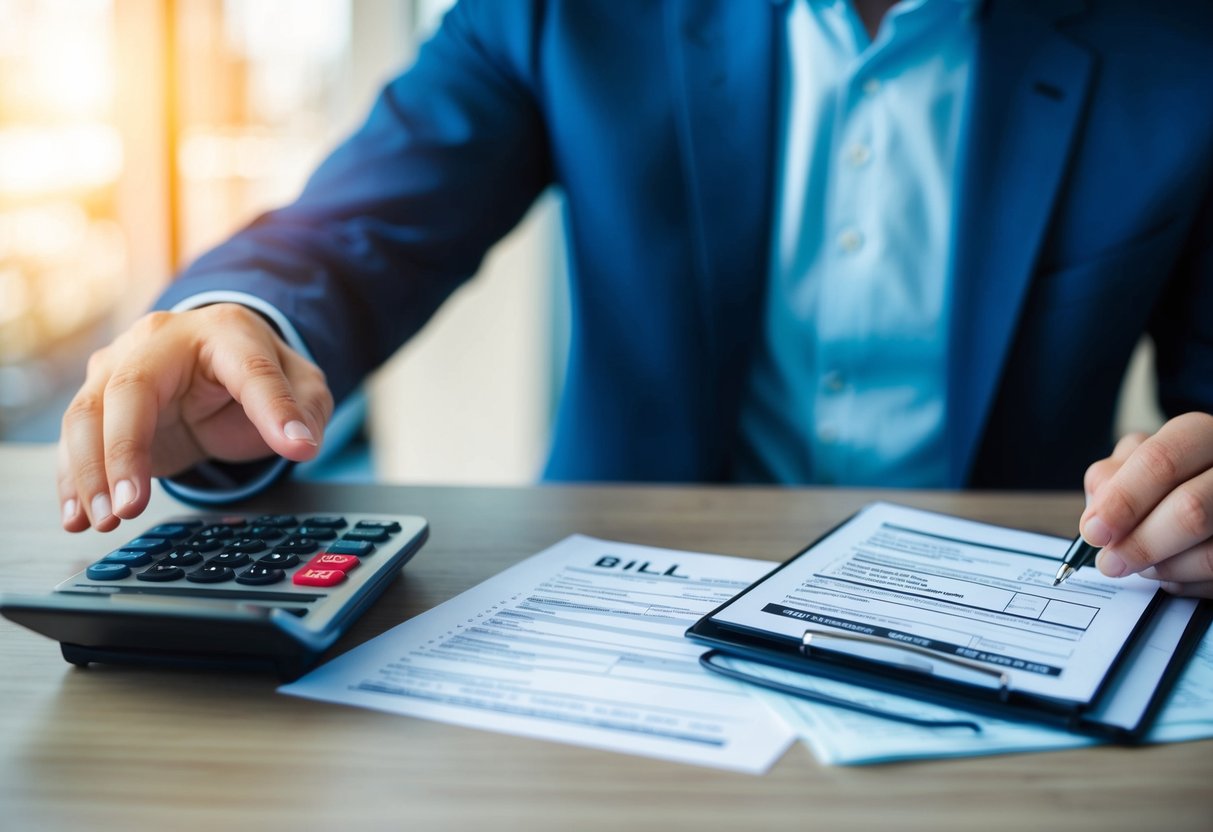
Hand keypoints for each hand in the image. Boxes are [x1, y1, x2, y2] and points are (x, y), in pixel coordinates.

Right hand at [57, 303, 332, 532]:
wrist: (212, 359)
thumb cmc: (256, 371)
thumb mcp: (300, 386)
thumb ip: (302, 410)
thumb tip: (301, 444)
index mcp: (227, 331)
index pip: (251, 370)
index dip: (272, 410)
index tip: (293, 450)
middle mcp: (162, 340)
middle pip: (132, 387)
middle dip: (124, 449)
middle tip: (131, 507)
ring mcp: (120, 364)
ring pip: (88, 413)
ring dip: (89, 472)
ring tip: (104, 520)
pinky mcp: (98, 397)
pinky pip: (75, 436)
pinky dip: (71, 478)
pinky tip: (76, 516)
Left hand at [1080, 412, 1212, 596]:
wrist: (1204, 486)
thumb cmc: (1162, 478)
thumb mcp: (1133, 463)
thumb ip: (1110, 483)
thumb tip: (1095, 522)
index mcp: (1198, 435)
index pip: (1161, 462)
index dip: (1123, 502)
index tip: (1094, 532)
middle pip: (1191, 510)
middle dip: (1141, 544)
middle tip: (1110, 563)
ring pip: (1210, 553)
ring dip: (1164, 567)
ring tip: (1141, 566)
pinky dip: (1186, 581)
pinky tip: (1170, 572)